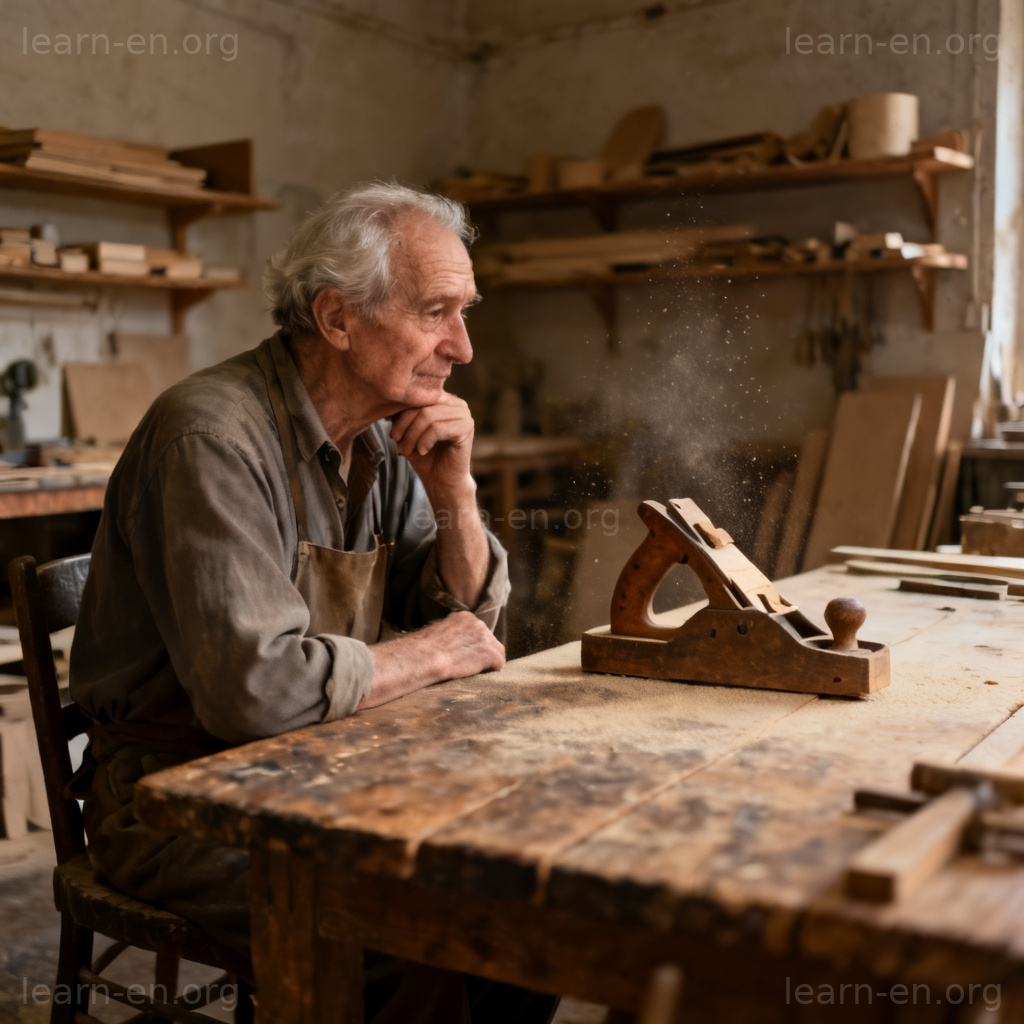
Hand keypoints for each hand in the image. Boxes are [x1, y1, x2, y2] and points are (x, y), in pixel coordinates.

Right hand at [361, 612, 504, 708]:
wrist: (425, 657)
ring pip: (496, 652)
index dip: (471, 646)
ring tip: (472, 672)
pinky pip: (499, 664)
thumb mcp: (436, 632)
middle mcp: (478, 623)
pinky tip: (478, 675)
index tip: (462, 655)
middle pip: (488, 640)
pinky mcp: (491, 653)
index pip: (476, 632)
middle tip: (467, 665)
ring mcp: (486, 637)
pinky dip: (491, 671)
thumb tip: (449, 644)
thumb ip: (449, 635)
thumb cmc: (423, 649)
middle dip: (480, 652)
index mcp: (464, 617)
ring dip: (487, 663)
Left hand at [389, 393, 474, 497]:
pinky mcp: (466, 428)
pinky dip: (424, 441)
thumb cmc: (425, 457)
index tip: (393, 435)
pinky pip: (437, 428)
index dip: (401, 415)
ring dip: (412, 437)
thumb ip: (403, 414)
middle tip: (399, 446)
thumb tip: (390, 402)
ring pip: (427, 417)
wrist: (442, 482)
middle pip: (422, 406)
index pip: (417, 397)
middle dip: (405, 427)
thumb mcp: (408, 432)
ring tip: (407, 451)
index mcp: (444, 400)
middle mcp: (457, 404)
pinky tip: (423, 451)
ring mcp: (464, 415)